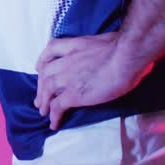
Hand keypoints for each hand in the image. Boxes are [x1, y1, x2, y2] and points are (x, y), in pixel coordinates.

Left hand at [33, 32, 152, 129]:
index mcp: (74, 45)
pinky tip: (54, 124)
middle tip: (39, 99)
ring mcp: (67, 78)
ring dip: (43, 103)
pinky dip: (53, 116)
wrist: (125, 58)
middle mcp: (66, 61)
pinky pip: (57, 107)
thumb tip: (106, 48)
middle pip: (45, 74)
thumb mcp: (103, 40)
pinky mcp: (74, 94)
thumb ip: (97, 47)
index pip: (51, 49)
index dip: (43, 60)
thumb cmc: (122, 47)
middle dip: (40, 87)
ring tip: (43, 112)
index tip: (40, 68)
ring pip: (47, 91)